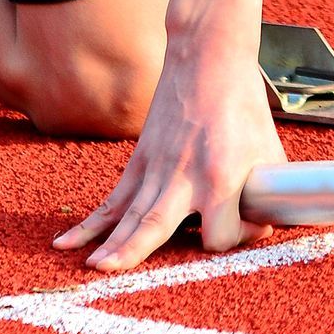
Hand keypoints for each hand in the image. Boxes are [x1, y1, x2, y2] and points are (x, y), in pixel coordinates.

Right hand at [52, 43, 283, 270]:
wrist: (208, 61)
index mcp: (218, 176)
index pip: (218, 233)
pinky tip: (66, 242)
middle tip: (113, 272)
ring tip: (92, 269)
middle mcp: (182, 176)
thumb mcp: (268, 151)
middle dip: (135, 251)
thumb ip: (264, 193)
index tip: (252, 224)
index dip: (237, 237)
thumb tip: (264, 222)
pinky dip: (92, 223)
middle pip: (155, 224)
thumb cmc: (243, 107)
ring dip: (109, 244)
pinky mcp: (140, 162)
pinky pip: (114, 200)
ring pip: (129, 215)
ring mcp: (156, 168)